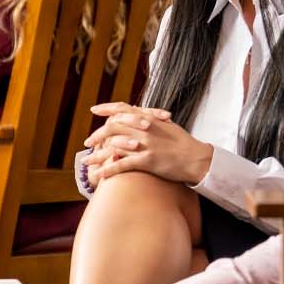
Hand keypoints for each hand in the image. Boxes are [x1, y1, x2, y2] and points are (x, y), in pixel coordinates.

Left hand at [82, 103, 212, 187]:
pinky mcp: (147, 160)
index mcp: (148, 118)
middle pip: (112, 127)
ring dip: (97, 155)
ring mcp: (145, 145)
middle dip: (97, 135)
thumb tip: (138, 114)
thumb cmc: (183, 143)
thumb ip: (150, 119)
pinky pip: (122, 164)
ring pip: (113, 146)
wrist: (197, 158)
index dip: (106, 108)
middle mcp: (144, 129)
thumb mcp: (166, 125)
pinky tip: (98, 176)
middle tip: (87, 142)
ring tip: (86, 161)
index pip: (122, 108)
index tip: (94, 109)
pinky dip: (108, 170)